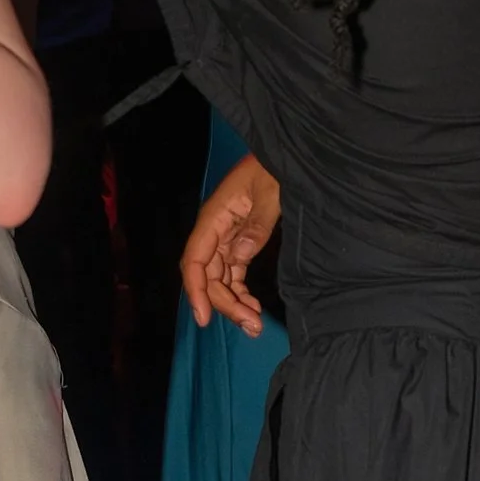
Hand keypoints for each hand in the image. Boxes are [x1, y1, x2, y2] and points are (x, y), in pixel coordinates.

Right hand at [181, 154, 281, 335]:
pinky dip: (240, 290)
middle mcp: (215, 229)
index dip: (196, 290)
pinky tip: (253, 305)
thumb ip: (257, 225)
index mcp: (215, 216)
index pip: (194, 259)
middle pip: (207, 275)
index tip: (204, 318)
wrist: (285, 154)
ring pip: (220, 277)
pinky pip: (233, 271)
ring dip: (233, 302)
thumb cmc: (274, 168)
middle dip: (224, 303)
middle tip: (251, 326)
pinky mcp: (240, 239)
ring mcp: (227, 236)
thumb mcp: (270, 192)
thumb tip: (238, 257)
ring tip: (254, 323)